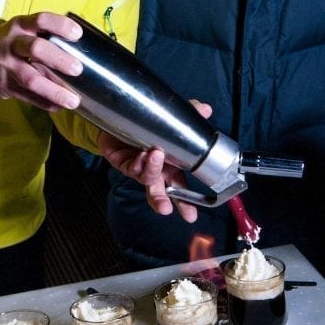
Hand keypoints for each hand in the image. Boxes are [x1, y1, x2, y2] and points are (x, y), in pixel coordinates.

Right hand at [0, 12, 83, 110]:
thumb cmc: (14, 42)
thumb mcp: (25, 30)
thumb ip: (47, 35)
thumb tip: (84, 46)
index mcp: (21, 26)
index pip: (41, 20)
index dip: (60, 26)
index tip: (78, 34)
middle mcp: (12, 44)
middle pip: (35, 49)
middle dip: (58, 59)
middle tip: (77, 69)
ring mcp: (7, 66)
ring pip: (30, 79)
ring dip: (54, 91)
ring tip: (73, 100)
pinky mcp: (5, 86)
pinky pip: (27, 97)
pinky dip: (45, 103)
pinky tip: (59, 106)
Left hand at [96, 100, 212, 222]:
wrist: (119, 115)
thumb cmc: (148, 123)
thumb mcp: (170, 118)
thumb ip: (189, 114)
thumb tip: (205, 109)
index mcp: (169, 166)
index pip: (179, 187)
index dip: (185, 203)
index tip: (191, 215)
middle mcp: (154, 170)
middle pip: (160, 192)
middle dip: (164, 201)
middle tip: (166, 208)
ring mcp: (137, 167)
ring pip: (145, 178)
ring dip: (152, 170)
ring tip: (156, 156)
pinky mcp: (121, 161)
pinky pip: (130, 166)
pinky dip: (138, 162)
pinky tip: (143, 154)